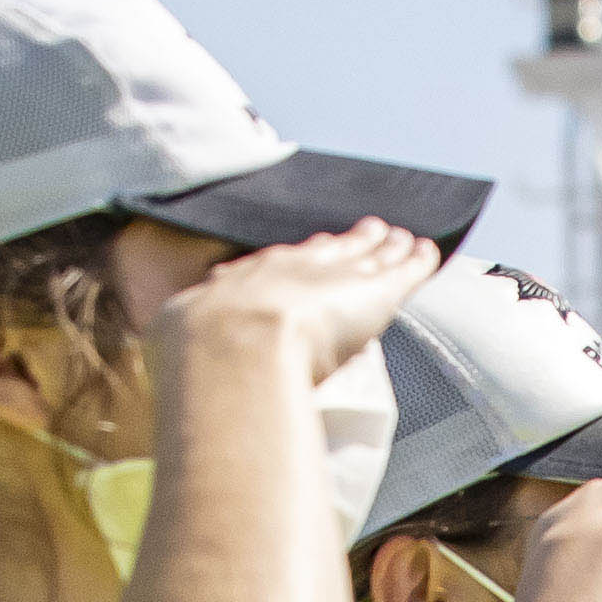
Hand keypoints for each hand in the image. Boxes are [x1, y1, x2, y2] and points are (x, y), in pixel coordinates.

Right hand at [175, 217, 442, 384]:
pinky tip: (429, 253)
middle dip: (355, 243)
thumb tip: (172, 369)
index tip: (319, 248)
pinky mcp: (376, 291)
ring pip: (373, 256)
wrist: (233, 345)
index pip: (290, 263)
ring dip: (391, 249)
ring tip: (404, 240)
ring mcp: (337, 278)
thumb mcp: (187, 344)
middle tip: (372, 232)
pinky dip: (419, 262)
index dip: (310, 256)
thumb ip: (188, 353)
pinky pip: (405, 269)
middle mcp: (299, 270)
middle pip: (336, 251)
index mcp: (256, 279)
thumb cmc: (201, 355)